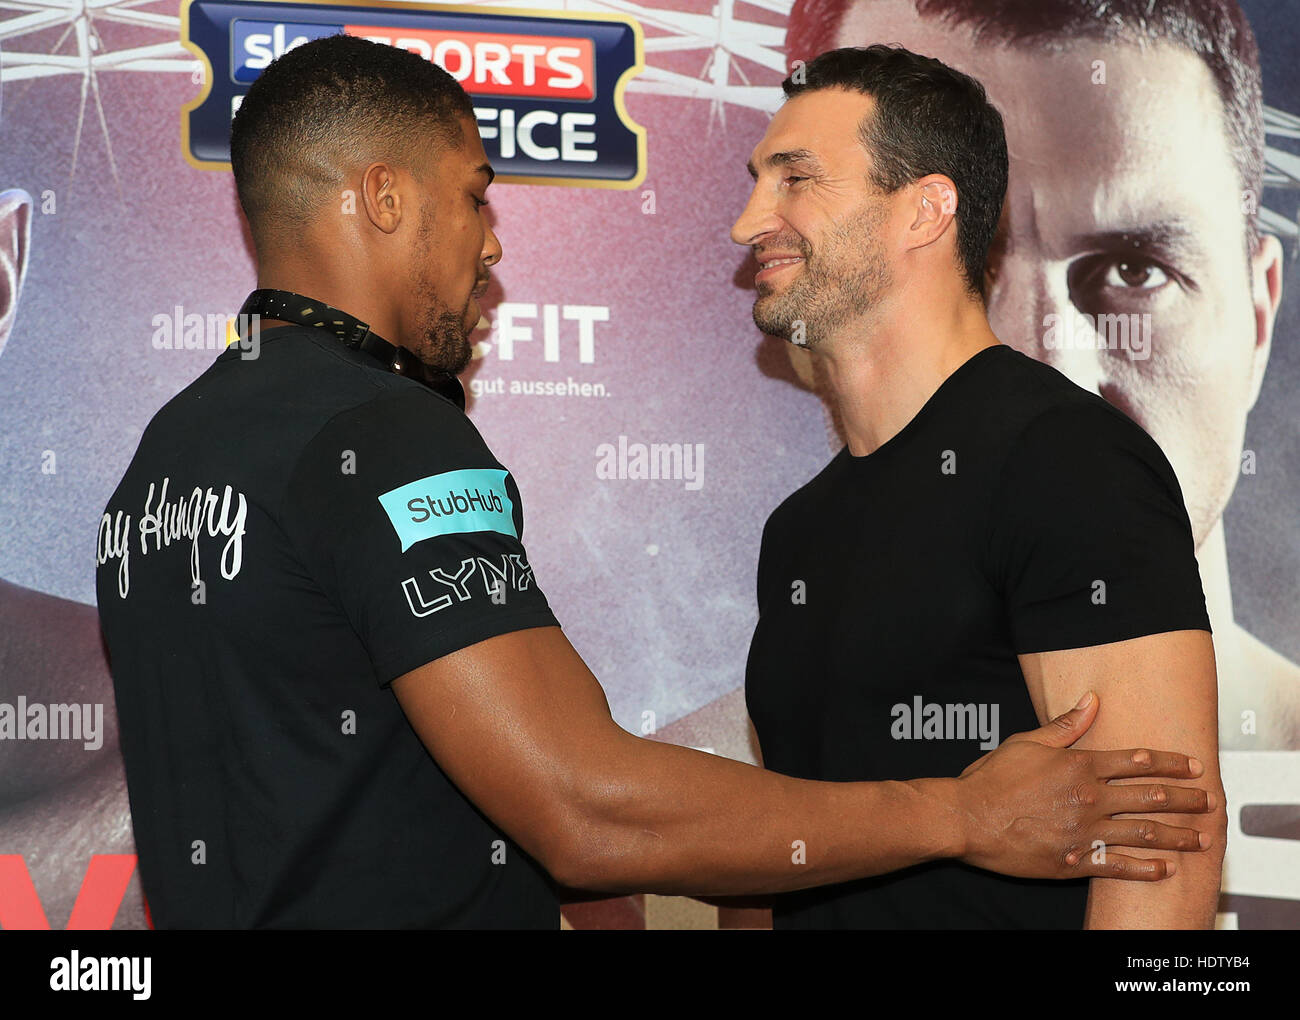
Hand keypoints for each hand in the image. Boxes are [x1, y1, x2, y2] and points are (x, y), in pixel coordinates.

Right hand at [954, 691, 1210, 879]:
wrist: (967, 818)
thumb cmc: (992, 778)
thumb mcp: (1027, 742)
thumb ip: (1065, 725)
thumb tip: (1092, 701)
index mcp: (1080, 766)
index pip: (1138, 761)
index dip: (1170, 763)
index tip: (1192, 766)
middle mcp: (1090, 798)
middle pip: (1151, 797)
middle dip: (1186, 799)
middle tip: (1209, 801)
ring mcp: (1085, 831)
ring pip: (1144, 833)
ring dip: (1177, 835)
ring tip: (1201, 838)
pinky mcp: (1075, 860)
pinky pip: (1119, 866)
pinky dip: (1146, 869)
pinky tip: (1165, 869)